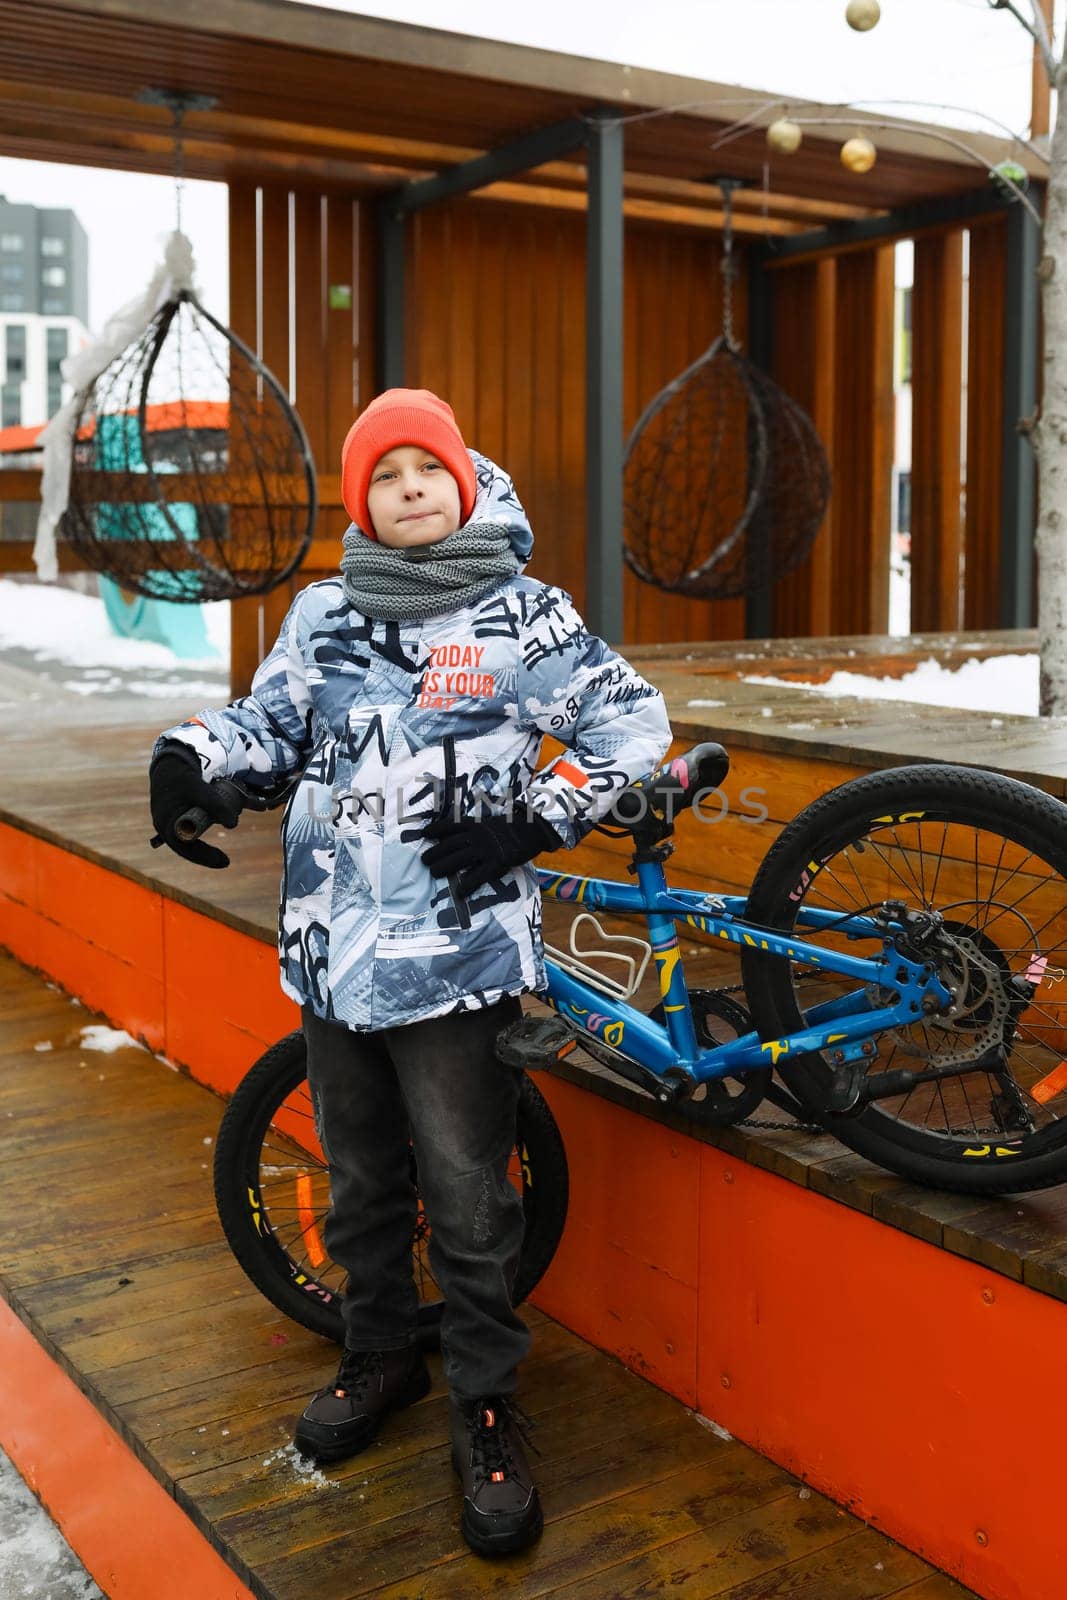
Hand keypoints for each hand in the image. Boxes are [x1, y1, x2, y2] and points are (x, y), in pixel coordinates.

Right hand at [149, 745, 240, 868]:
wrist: (170, 764)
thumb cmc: (181, 777)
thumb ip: (216, 805)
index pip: (186, 849)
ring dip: (203, 849)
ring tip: (219, 856)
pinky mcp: (174, 817)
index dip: (206, 857)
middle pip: (186, 848)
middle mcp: (165, 827)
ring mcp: (169, 822)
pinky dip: (200, 835)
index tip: (225, 861)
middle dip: (205, 856)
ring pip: (187, 841)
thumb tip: (233, 824)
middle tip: (225, 861)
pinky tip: (211, 838)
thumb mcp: (200, 790)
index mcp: (167, 823)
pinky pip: (187, 832)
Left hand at [421, 806, 560, 896]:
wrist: (534, 829)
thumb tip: (464, 835)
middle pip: (450, 844)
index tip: (423, 834)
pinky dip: (467, 885)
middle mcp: (477, 836)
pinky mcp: (497, 862)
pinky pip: (478, 875)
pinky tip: (459, 893)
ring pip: (459, 858)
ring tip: (433, 873)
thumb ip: (477, 829)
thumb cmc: (513, 828)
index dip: (435, 829)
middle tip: (424, 860)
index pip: (450, 825)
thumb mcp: (491, 823)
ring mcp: (487, 849)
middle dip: (434, 852)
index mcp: (476, 825)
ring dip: (444, 866)